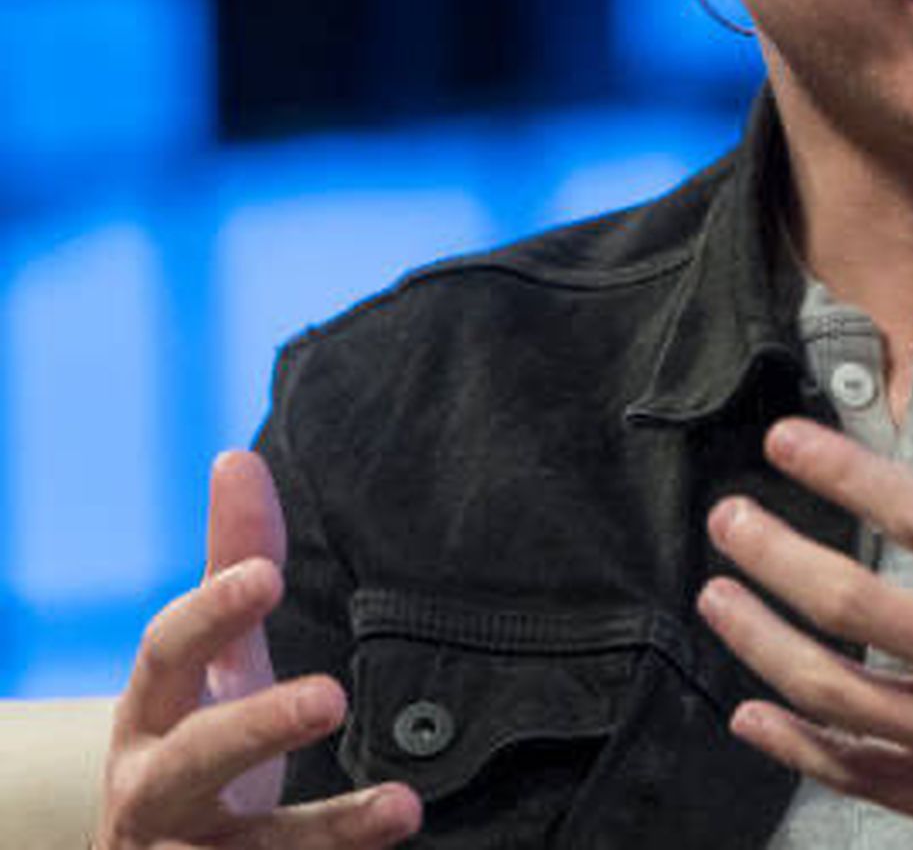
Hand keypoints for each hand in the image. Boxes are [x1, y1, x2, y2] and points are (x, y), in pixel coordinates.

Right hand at [95, 450, 420, 847]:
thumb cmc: (197, 734)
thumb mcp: (215, 661)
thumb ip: (231, 564)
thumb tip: (235, 457)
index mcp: (152, 714)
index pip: (168, 654)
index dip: (211, 614)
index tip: (268, 574)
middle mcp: (154, 791)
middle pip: (194, 759)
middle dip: (257, 728)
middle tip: (330, 696)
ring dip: (323, 832)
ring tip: (404, 807)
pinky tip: (398, 835)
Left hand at [698, 356, 912, 849]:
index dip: (848, 474)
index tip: (786, 440)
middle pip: (860, 609)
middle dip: (777, 557)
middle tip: (727, 520)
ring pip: (840, 698)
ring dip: (763, 644)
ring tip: (717, 599)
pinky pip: (861, 778)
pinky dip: (797, 747)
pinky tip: (752, 715)